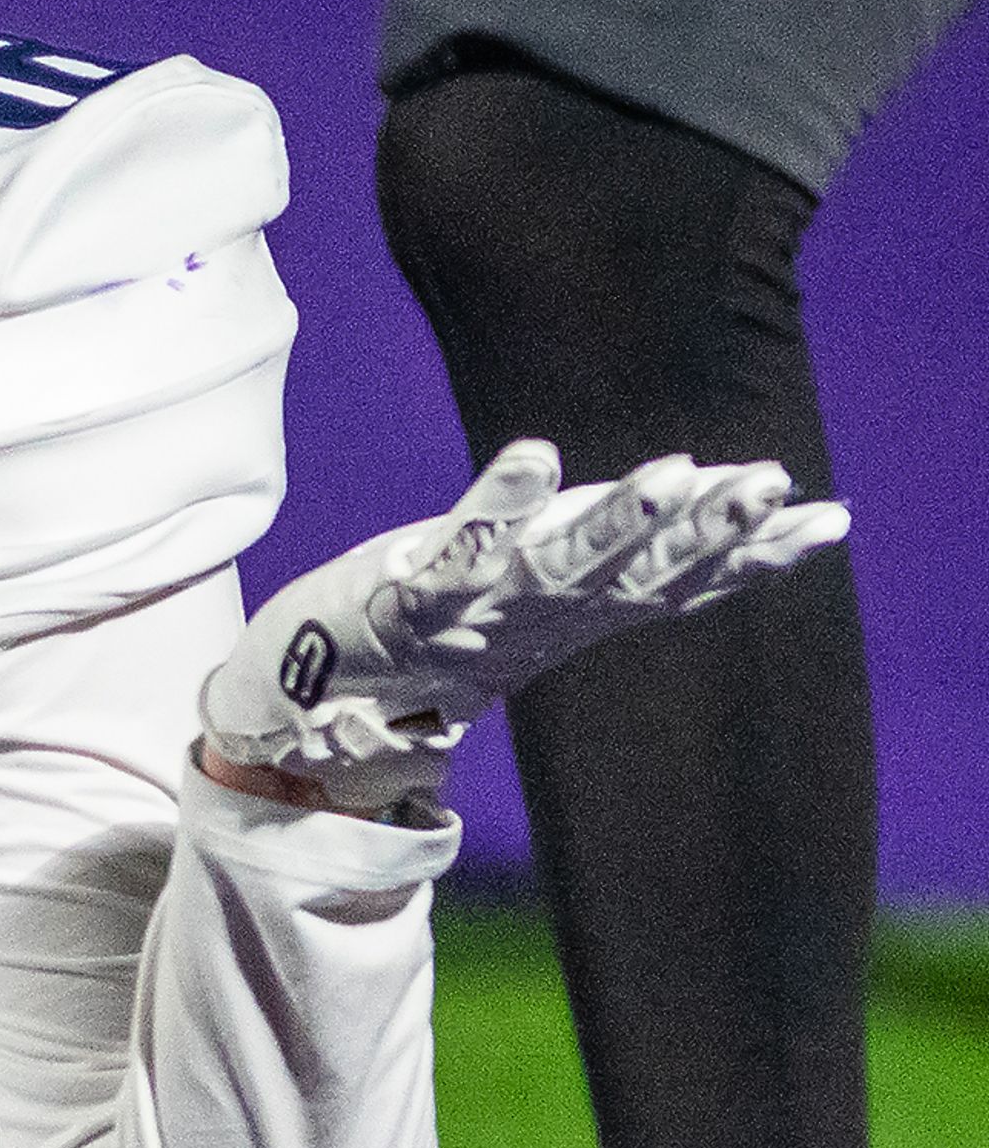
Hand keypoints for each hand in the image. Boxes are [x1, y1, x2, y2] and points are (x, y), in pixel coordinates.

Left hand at [201, 441, 847, 810]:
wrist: (317, 694)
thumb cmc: (435, 629)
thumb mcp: (531, 593)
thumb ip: (606, 558)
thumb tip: (686, 516)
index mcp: (576, 610)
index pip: (679, 579)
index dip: (751, 554)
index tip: (831, 522)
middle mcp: (540, 610)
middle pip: (637, 567)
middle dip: (708, 529)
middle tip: (775, 484)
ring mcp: (478, 602)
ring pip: (563, 557)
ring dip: (619, 517)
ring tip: (675, 472)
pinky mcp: (411, 589)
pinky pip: (459, 542)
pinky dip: (499, 498)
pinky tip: (536, 453)